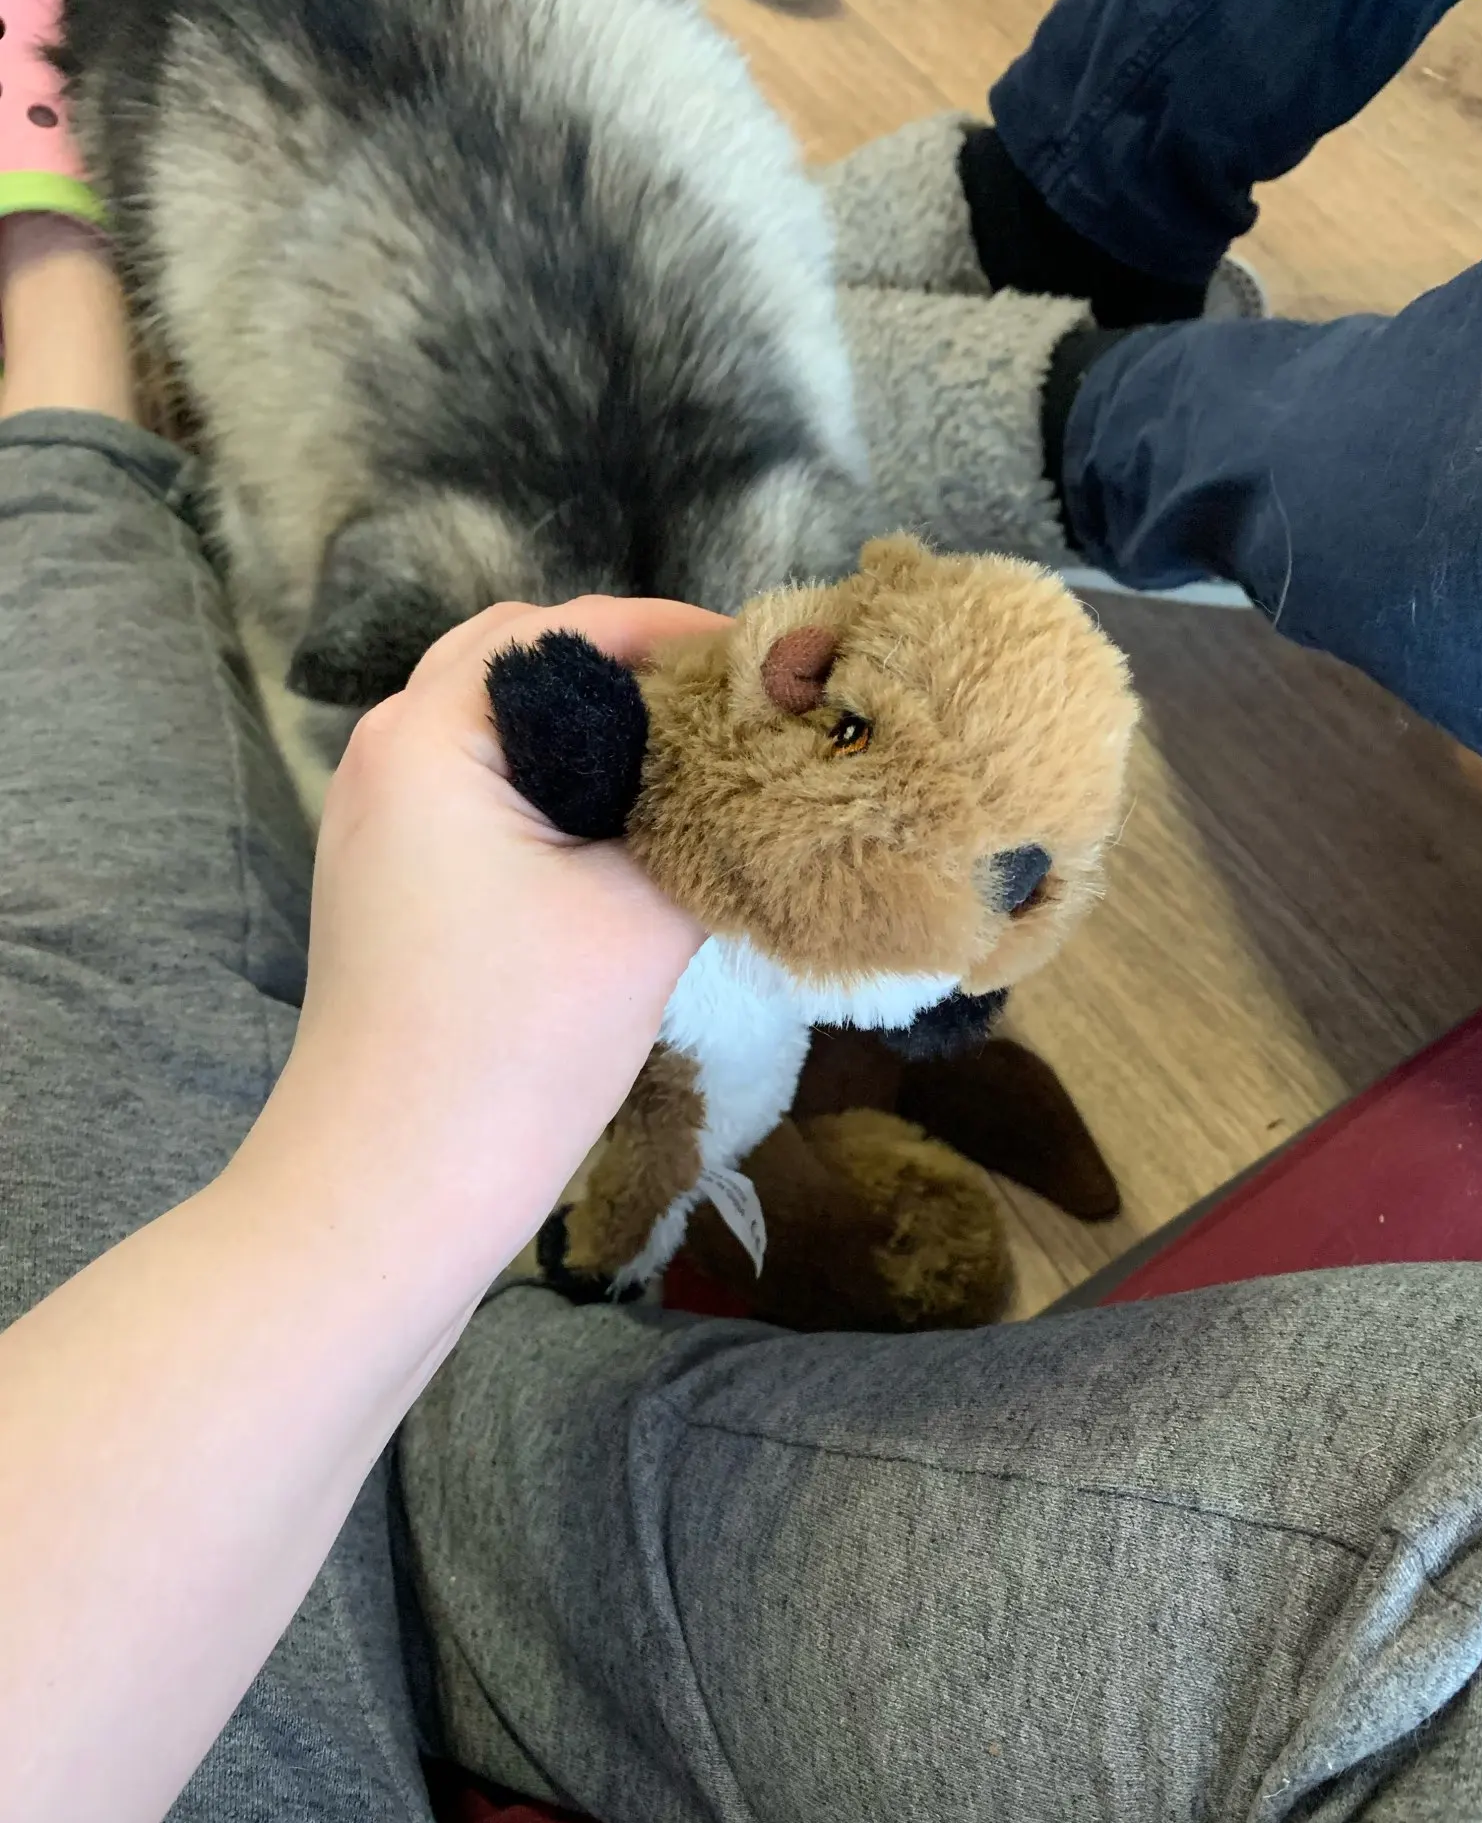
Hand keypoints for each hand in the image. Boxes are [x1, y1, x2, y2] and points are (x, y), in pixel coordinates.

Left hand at [235, 597, 728, 1297]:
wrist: (389, 1192)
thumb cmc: (510, 1048)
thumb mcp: (637, 917)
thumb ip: (702, 814)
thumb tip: (763, 760)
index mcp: (429, 736)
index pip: (564, 630)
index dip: (673, 634)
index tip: (764, 665)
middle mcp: (384, 757)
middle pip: (523, 666)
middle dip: (629, 672)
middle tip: (731, 708)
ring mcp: (376, 823)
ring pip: (502, 734)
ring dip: (592, 732)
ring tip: (694, 762)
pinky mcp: (389, 883)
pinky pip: (482, 795)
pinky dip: (555, 789)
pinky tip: (629, 830)